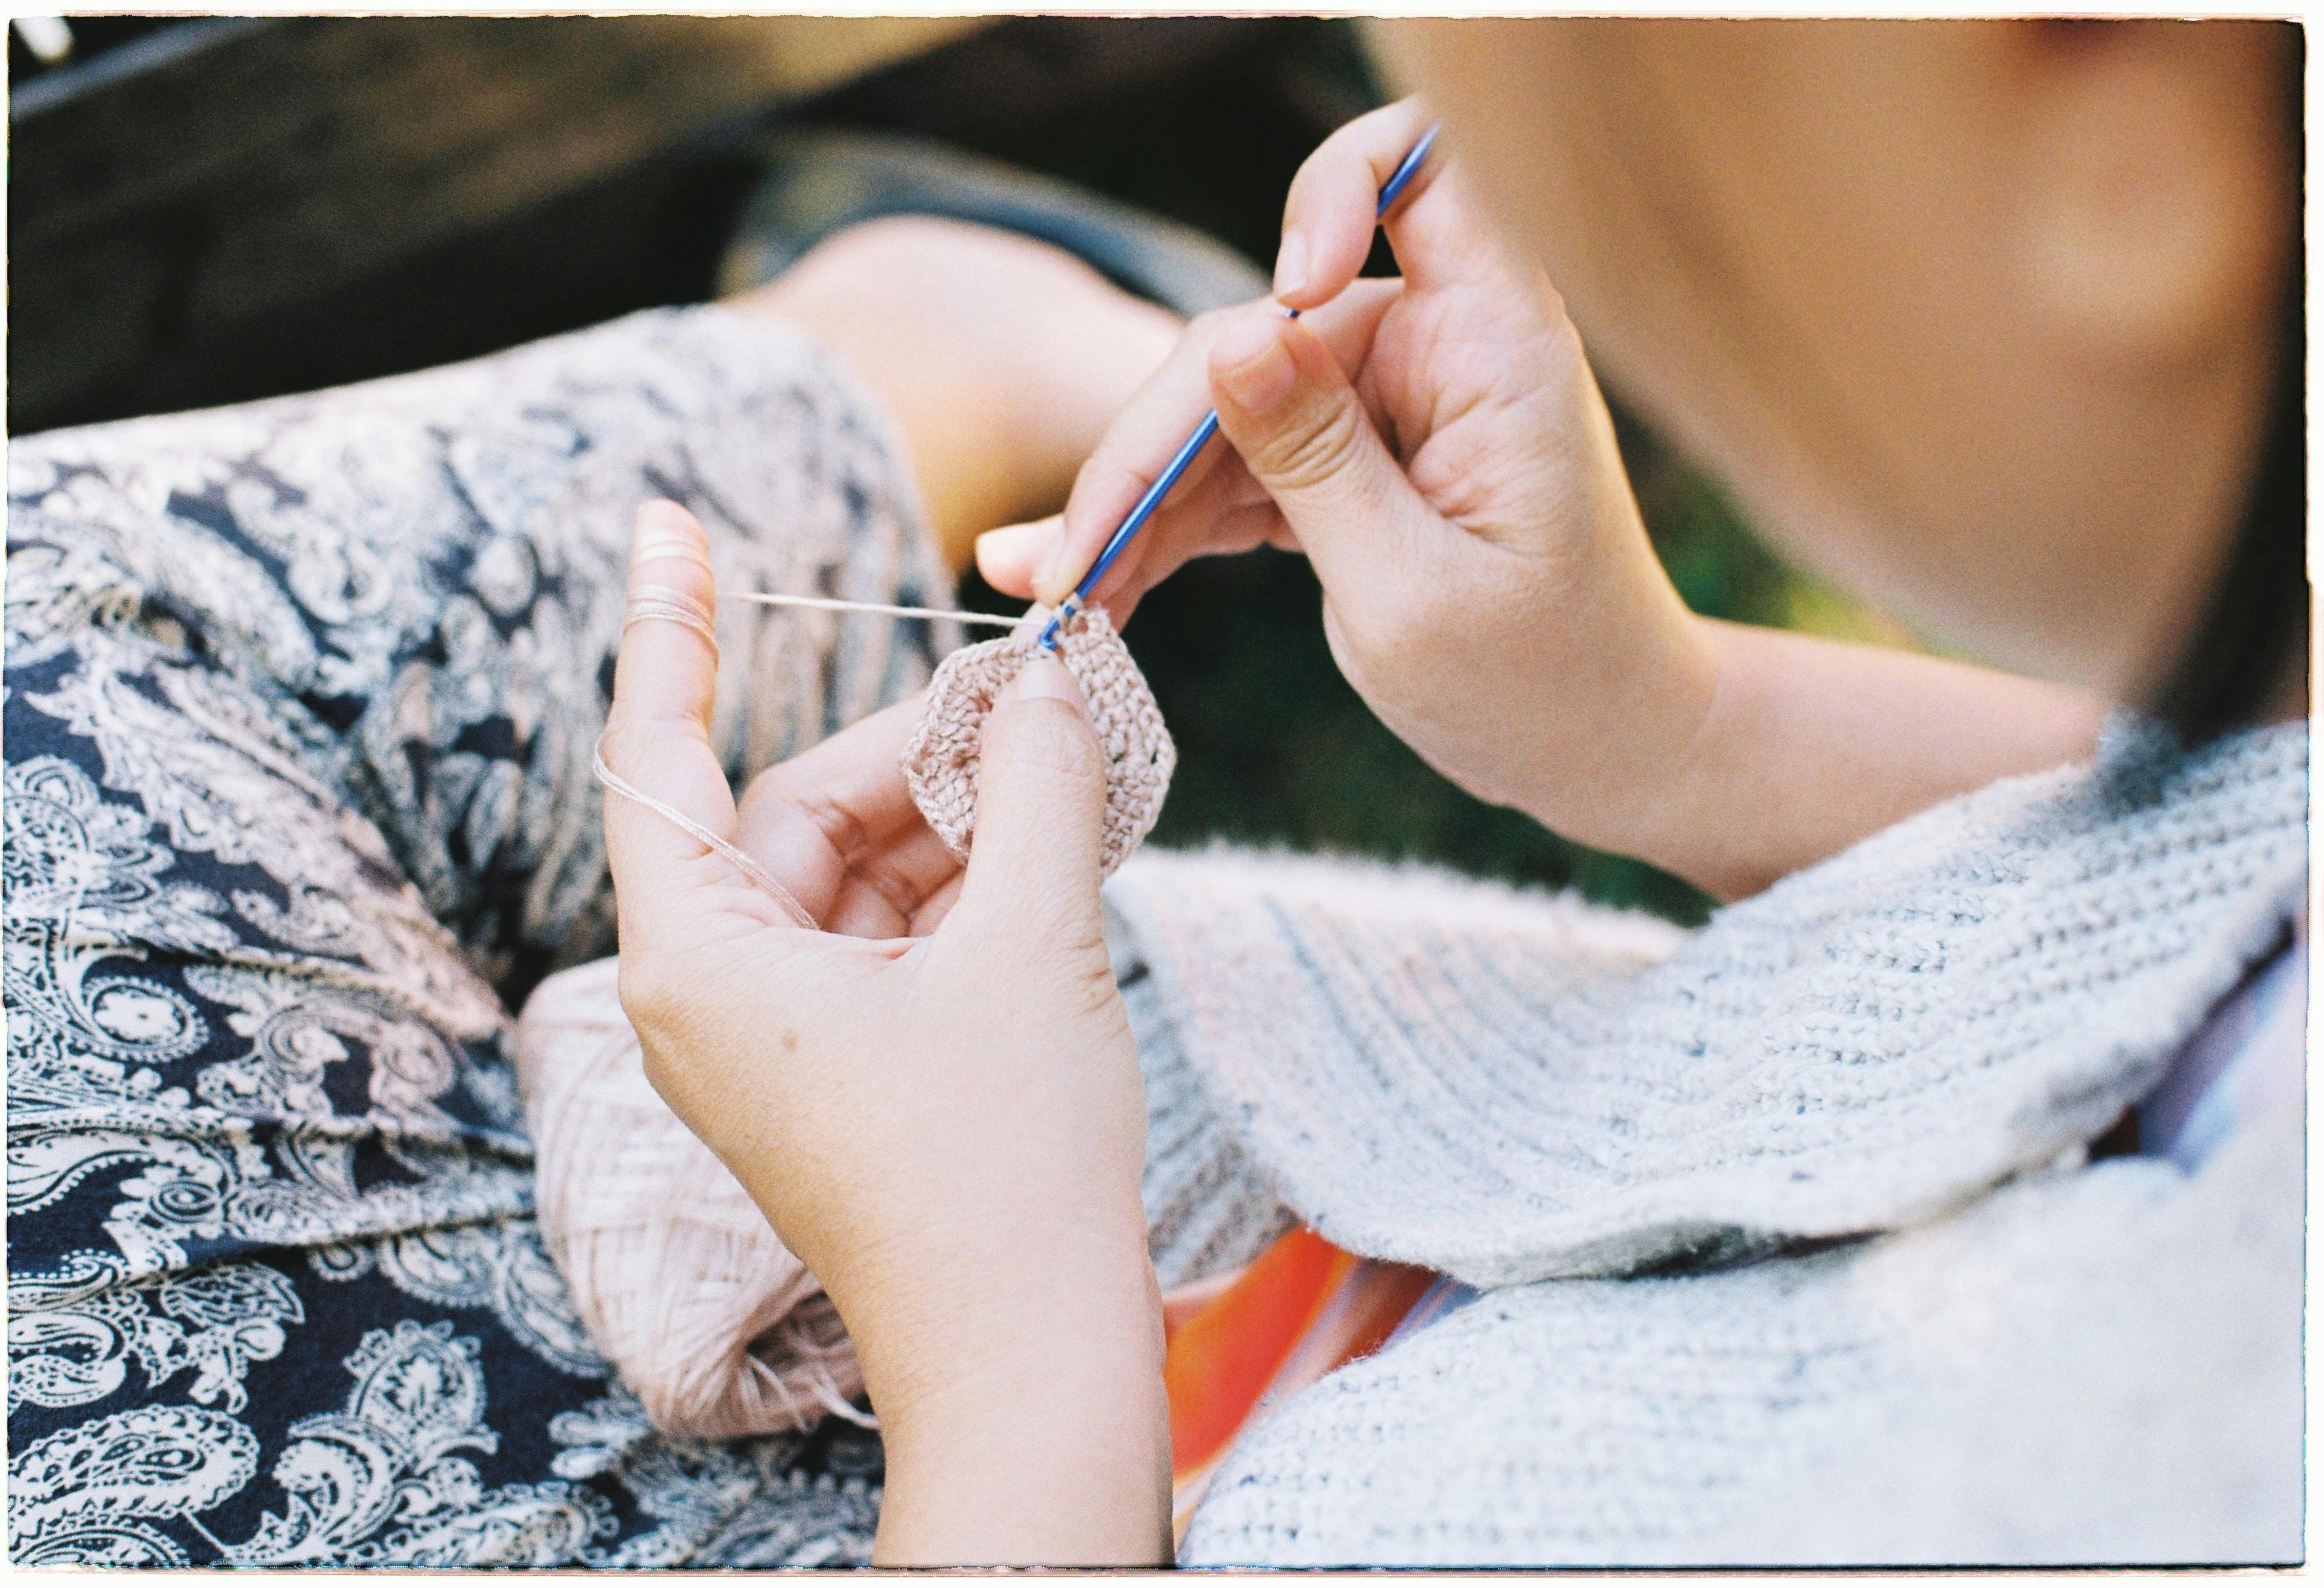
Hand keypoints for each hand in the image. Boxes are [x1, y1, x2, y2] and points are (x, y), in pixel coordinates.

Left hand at [600, 501, 1168, 1563]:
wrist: (1033, 1358)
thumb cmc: (1006, 1167)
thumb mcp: (1034, 948)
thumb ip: (1040, 790)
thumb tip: (1047, 677)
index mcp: (699, 963)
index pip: (657, 757)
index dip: (669, 629)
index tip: (667, 522)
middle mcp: (715, 995)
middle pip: (797, 810)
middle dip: (924, 751)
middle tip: (1041, 695)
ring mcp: (781, 1038)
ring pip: (858, 871)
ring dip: (965, 818)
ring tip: (1077, 769)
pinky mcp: (846, 1068)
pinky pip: (893, 934)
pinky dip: (971, 886)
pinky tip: (1061, 842)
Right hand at [976, 98, 1720, 864]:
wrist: (1594, 748)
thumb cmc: (1536, 682)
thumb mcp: (1412, 590)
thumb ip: (1318, 461)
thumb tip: (1233, 338)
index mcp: (1490, 344)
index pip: (1419, 167)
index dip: (1333, 194)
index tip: (1287, 293)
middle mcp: (1431, 349)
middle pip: (1255, 334)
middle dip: (1152, 443)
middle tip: (1065, 567)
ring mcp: (1380, 403)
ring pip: (1218, 410)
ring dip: (1129, 504)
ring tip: (1050, 595)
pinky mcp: (1340, 462)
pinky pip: (1227, 470)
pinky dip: (1160, 530)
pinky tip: (1086, 591)